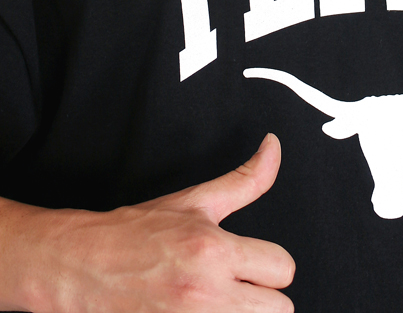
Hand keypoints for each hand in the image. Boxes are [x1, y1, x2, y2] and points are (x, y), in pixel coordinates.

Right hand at [27, 133, 293, 312]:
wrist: (78, 264)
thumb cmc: (133, 234)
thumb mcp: (194, 201)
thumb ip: (245, 180)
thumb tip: (273, 147)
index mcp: (214, 251)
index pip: (283, 268)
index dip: (269, 265)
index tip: (251, 265)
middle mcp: (205, 294)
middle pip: (279, 310)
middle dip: (261, 297)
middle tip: (235, 288)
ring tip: (216, 302)